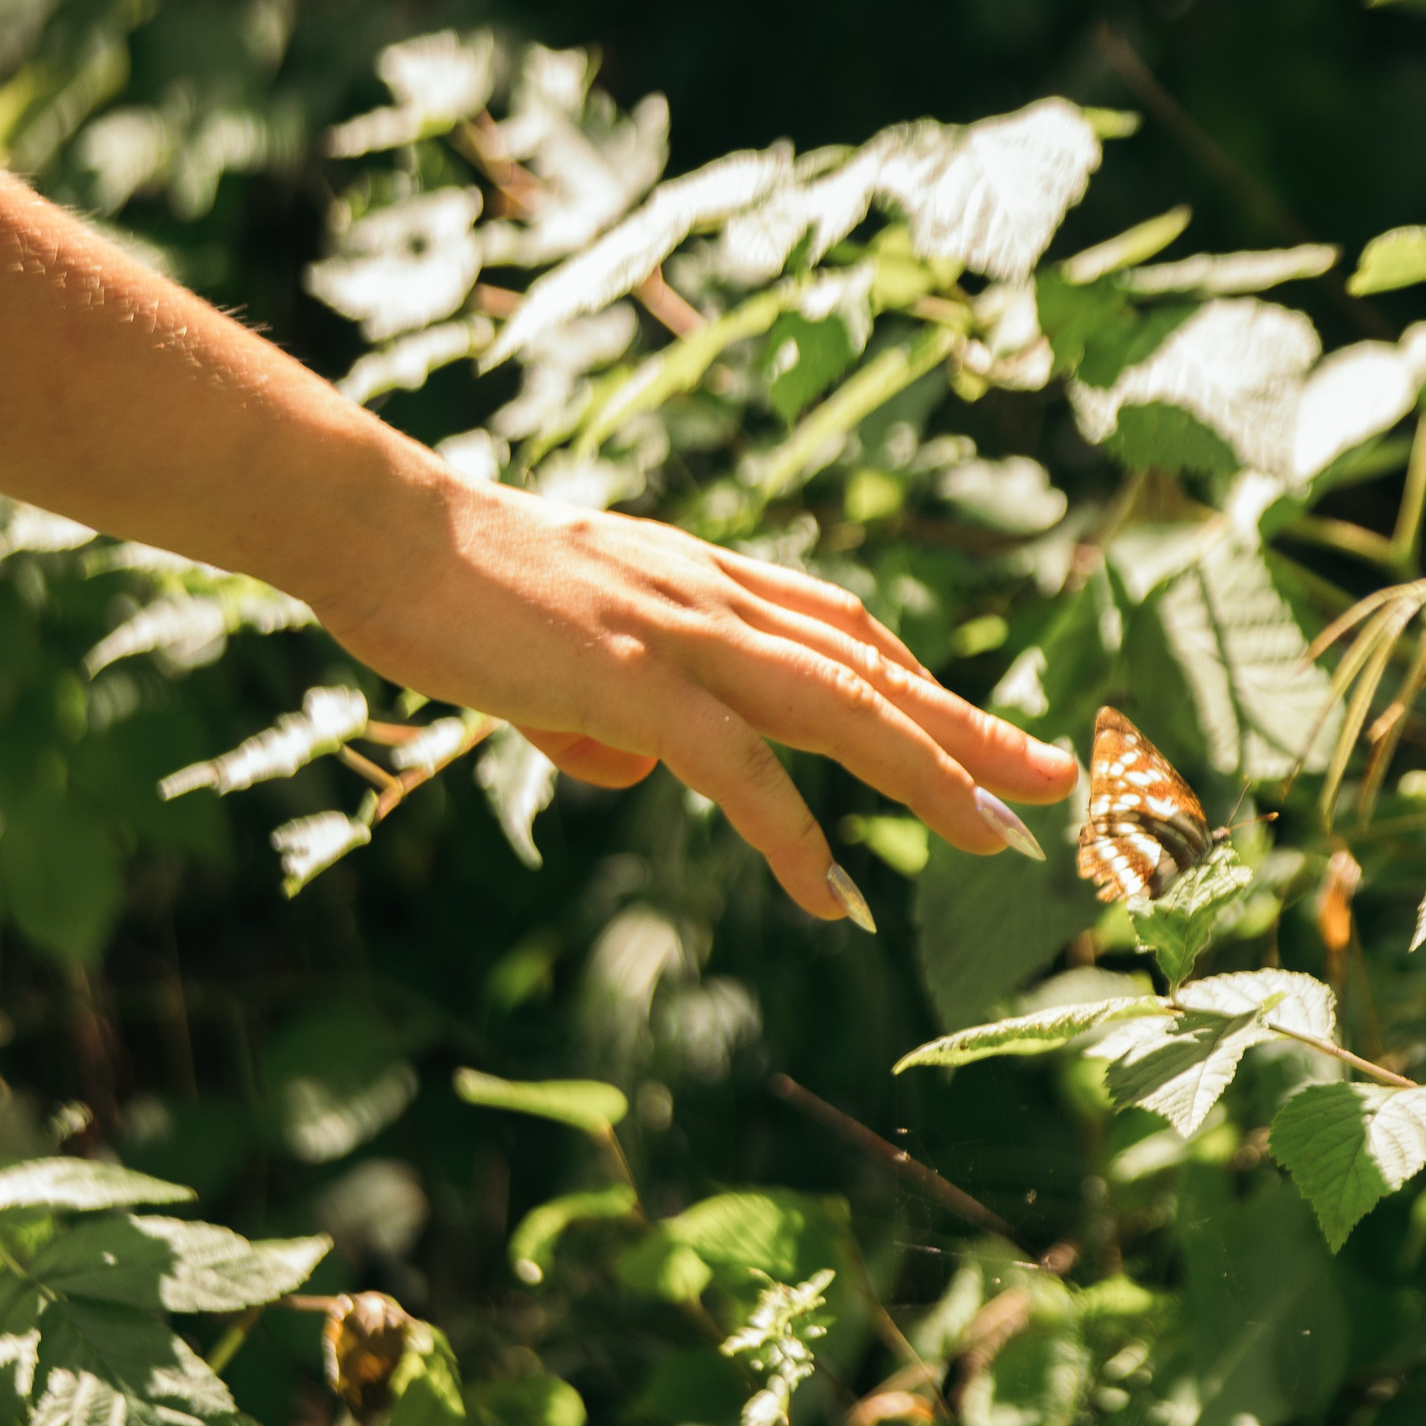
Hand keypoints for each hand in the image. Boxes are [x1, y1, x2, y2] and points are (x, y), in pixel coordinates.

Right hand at [320, 474, 1077, 924]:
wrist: (372, 526)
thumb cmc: (450, 585)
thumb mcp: (553, 650)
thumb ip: (607, 701)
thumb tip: (630, 764)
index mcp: (702, 581)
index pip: (842, 634)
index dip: (919, 687)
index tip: (982, 732)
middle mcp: (714, 597)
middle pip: (871, 670)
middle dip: (968, 730)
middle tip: (1053, 781)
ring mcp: (679, 633)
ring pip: (839, 710)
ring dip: (928, 775)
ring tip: (999, 835)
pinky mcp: (630, 679)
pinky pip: (737, 770)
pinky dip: (791, 836)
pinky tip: (833, 899)